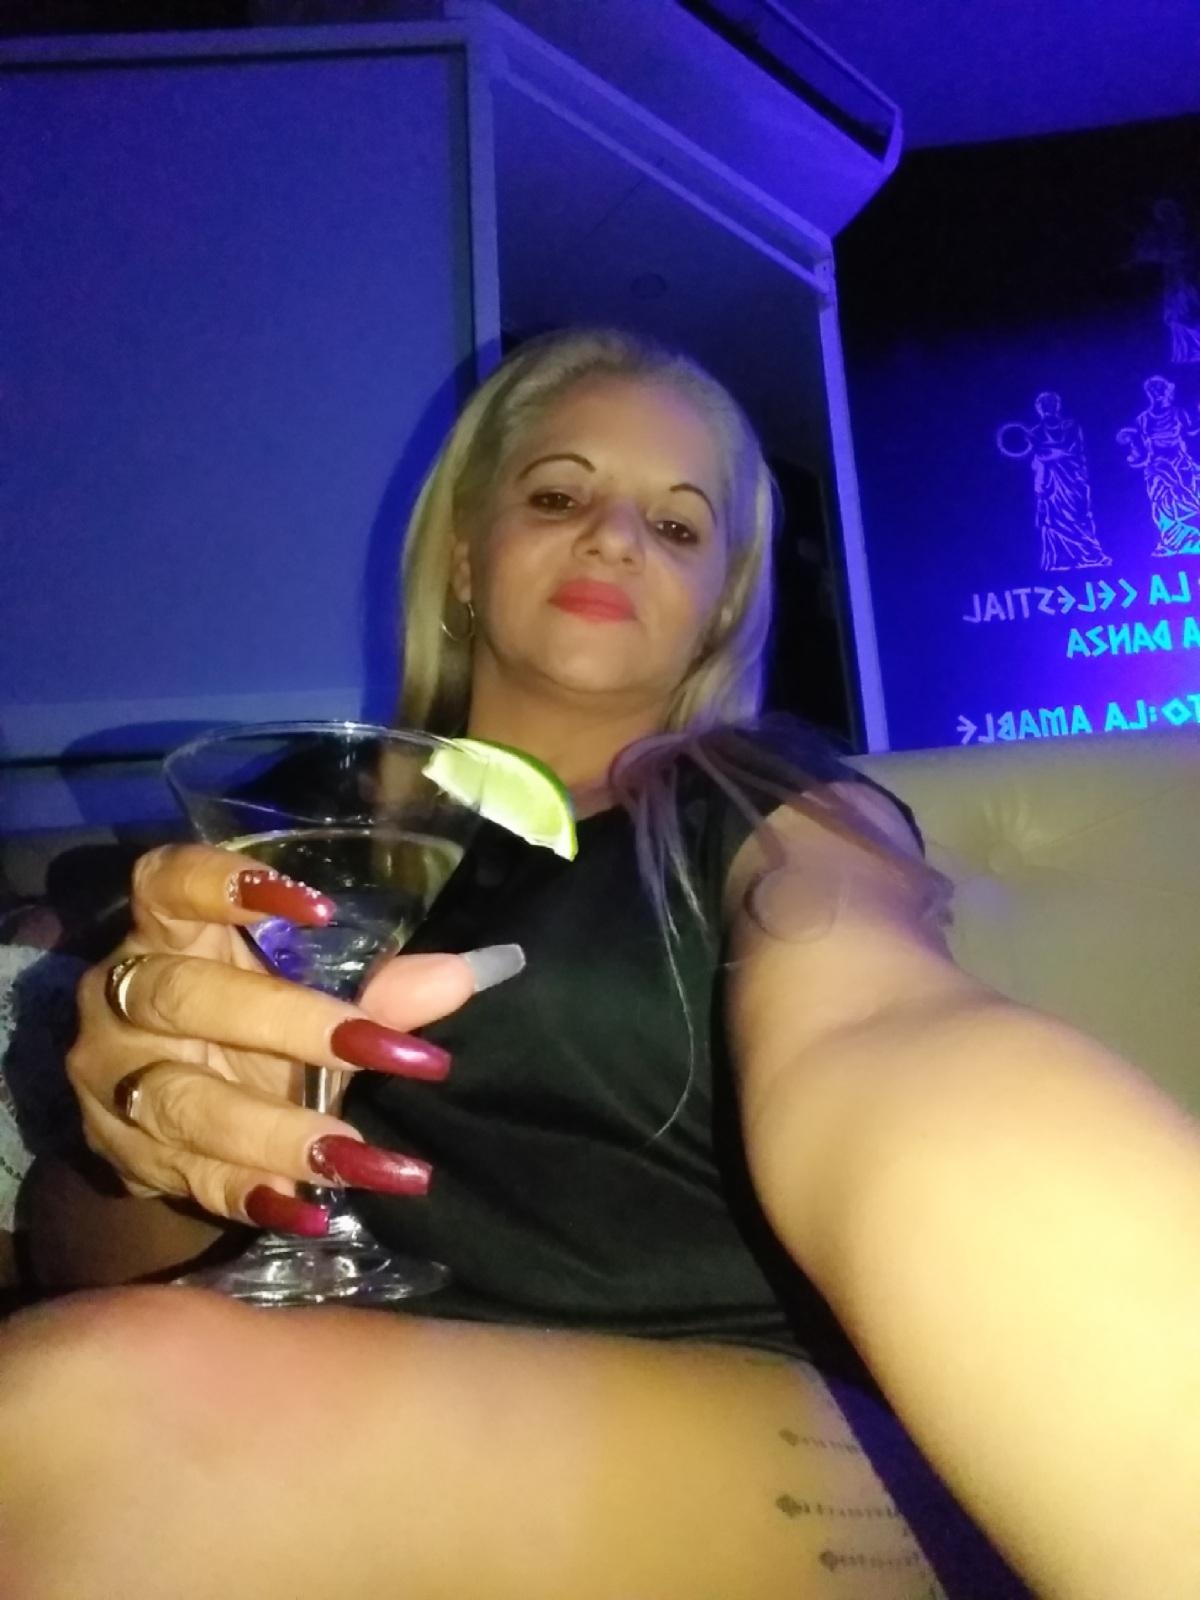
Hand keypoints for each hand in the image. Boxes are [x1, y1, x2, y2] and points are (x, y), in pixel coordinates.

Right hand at [67, 844, 489, 1229]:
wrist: (182, 1108)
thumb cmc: (254, 1022)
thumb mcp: (310, 994)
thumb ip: (383, 986)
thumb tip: (467, 976)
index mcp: (167, 930)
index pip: (170, 881)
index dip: (227, 885)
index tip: (321, 909)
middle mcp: (120, 995)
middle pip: (185, 997)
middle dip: (286, 1025)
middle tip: (376, 1049)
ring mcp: (110, 1078)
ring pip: (182, 1100)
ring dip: (275, 1131)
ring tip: (356, 1156)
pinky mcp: (121, 1154)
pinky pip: (188, 1175)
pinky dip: (253, 1193)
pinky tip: (312, 1207)